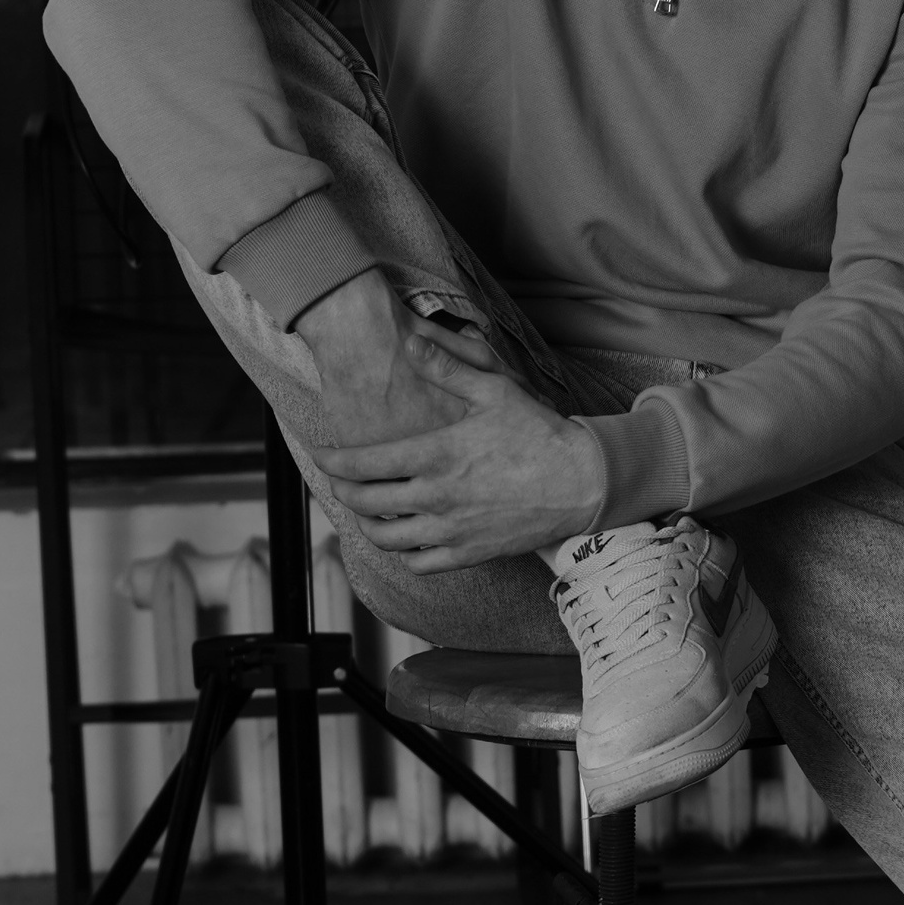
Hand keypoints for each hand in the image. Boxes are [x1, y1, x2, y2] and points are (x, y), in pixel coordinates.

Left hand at [300, 272, 604, 566]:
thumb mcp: (494, 390)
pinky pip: (418, 562)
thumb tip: (409, 342)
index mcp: (437, 454)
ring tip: (365, 509)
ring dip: (366, 523)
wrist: (582, 482)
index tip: (321, 456)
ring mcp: (451, 530)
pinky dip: (400, 551)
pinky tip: (401, 536)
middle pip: (365, 501)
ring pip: (385, 537)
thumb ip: (447, 367)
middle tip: (338, 480)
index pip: (363, 464)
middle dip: (341, 490)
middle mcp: (437, 496)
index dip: (332, 462)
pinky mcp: (468, 554)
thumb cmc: (539, 433)